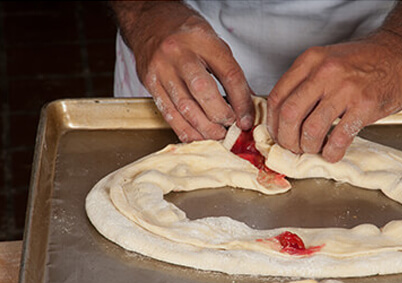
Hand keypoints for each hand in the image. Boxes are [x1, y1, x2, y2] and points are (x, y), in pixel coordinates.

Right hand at [113, 2, 253, 142]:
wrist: (149, 21)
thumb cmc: (184, 32)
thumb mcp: (213, 42)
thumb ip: (228, 72)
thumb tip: (244, 105)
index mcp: (202, 40)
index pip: (229, 74)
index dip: (241, 101)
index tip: (246, 119)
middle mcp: (179, 54)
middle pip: (204, 91)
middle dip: (220, 116)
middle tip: (230, 128)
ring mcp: (162, 69)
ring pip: (184, 106)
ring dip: (204, 128)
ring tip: (217, 136)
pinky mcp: (150, 83)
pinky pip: (168, 113)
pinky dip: (184, 129)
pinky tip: (196, 135)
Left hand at [267, 33, 401, 162]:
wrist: (401, 54)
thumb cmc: (363, 61)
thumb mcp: (325, 61)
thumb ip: (304, 84)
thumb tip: (284, 118)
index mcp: (310, 61)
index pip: (276, 98)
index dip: (273, 124)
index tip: (277, 134)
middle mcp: (324, 72)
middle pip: (289, 115)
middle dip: (286, 139)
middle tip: (292, 148)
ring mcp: (345, 88)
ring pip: (311, 129)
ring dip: (308, 147)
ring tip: (313, 149)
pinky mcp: (364, 105)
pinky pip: (340, 137)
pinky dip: (332, 152)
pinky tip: (332, 153)